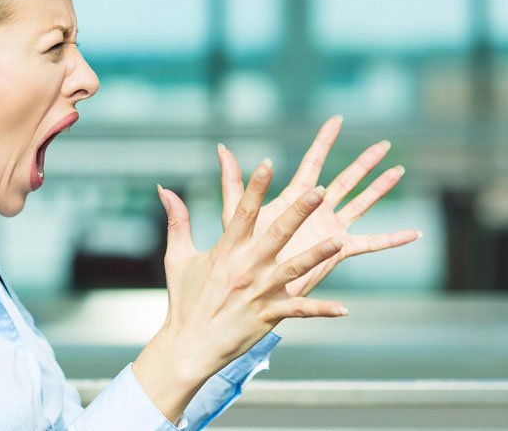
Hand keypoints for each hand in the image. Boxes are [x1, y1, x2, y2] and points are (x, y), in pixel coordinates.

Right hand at [132, 159, 349, 422]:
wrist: (189, 345)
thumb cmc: (184, 301)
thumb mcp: (177, 257)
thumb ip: (177, 220)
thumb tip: (163, 188)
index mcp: (226, 251)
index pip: (243, 212)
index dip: (256, 186)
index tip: (268, 162)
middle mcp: (246, 268)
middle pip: (276, 234)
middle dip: (299, 211)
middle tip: (319, 191)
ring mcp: (259, 292)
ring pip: (294, 269)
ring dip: (317, 255)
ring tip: (339, 241)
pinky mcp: (269, 315)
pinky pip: (299, 311)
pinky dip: (321, 310)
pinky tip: (343, 308)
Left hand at [217, 116, 421, 296]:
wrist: (248, 287)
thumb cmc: (238, 252)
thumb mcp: (234, 212)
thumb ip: (232, 181)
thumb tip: (221, 148)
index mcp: (293, 198)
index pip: (312, 162)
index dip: (323, 141)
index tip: (336, 119)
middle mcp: (315, 211)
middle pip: (345, 179)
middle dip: (364, 162)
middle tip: (384, 143)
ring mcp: (328, 229)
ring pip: (361, 203)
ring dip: (380, 189)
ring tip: (399, 171)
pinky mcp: (337, 251)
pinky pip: (370, 244)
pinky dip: (392, 239)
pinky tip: (414, 233)